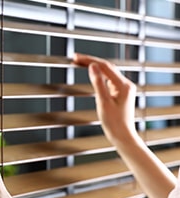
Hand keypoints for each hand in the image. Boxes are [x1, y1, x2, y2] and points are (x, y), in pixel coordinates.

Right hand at [73, 53, 177, 197]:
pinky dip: (98, 75)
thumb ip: (98, 83)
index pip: (104, 66)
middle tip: (75, 58)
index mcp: (123, 85)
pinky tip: (91, 74)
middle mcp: (125, 85)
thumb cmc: (114, 123)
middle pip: (106, 67)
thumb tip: (92, 67)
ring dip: (94, 67)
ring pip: (107, 72)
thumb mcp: (103, 102)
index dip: (89, 60)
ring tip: (80, 63)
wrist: (122, 136)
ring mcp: (123, 89)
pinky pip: (108, 80)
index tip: (76, 58)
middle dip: (91, 61)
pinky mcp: (119, 93)